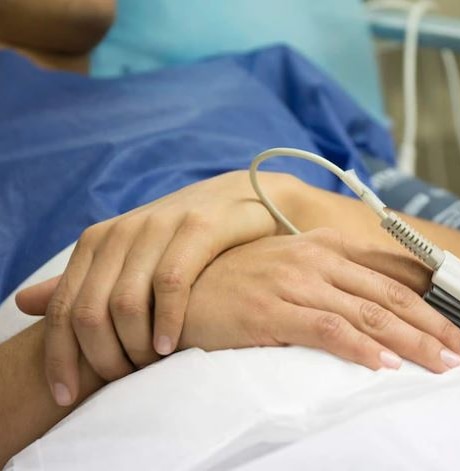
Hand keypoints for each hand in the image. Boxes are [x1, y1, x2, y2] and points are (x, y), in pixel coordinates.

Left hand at [15, 170, 296, 405]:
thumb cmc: (188, 237)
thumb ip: (85, 281)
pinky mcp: (198, 228)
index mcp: (98, 240)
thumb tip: (24, 303)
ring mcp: (159, 227)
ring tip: (149, 367)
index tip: (66, 396)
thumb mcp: (132, 256)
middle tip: (124, 381)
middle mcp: (122, 232)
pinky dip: (167, 322)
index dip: (58, 357)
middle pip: (89, 311)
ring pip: (126, 302)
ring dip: (134, 346)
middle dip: (101, 358)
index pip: (63, 308)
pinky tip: (171, 346)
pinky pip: (170, 285)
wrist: (246, 197)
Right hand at [178, 228, 459, 370]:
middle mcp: (317, 259)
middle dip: (437, 326)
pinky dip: (362, 347)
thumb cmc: (236, 282)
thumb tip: (378, 307)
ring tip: (444, 364)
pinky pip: (329, 329)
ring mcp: (296, 282)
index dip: (433, 301)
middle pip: (391, 296)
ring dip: (413, 341)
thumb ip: (333, 280)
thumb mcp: (290, 269)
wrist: (179, 285)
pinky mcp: (273, 309)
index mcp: (325, 247)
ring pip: (370, 313)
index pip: (392, 274)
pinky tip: (386, 364)